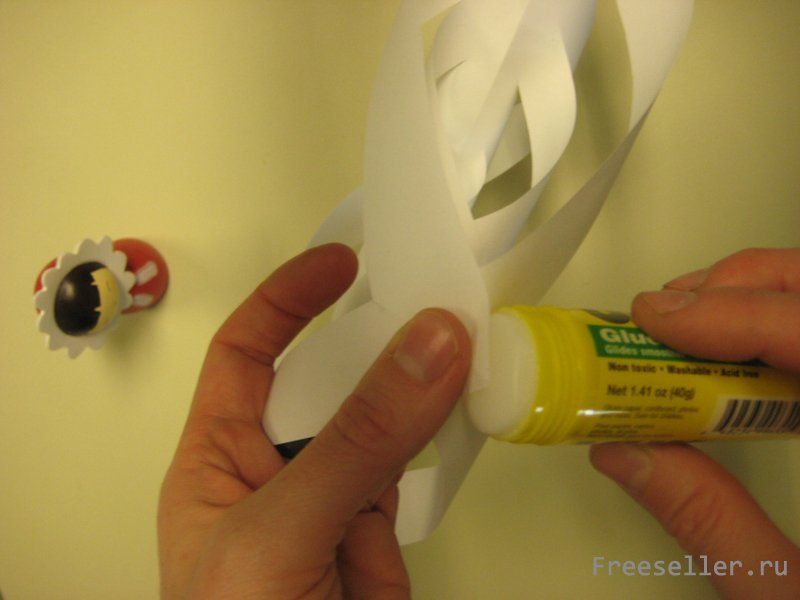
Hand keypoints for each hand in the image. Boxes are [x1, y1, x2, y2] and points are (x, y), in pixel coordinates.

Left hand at [158, 244, 470, 598]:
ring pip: (380, 425)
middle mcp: (274, 471)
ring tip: (455, 346)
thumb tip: (423, 347)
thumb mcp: (282, 531)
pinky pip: (409, 474)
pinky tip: (450, 428)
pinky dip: (433, 450)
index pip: (247, 354)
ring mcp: (329, 503)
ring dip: (414, 393)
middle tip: (428, 301)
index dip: (289, 301)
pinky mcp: (373, 538)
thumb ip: (356, 443)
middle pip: (327, 382)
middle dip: (373, 346)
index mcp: (219, 459)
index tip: (342, 262)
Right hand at [590, 248, 799, 598]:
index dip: (741, 312)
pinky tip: (729, 353)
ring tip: (684, 324)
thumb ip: (713, 523)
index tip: (656, 318)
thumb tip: (621, 453)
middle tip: (664, 313)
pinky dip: (775, 329)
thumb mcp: (791, 597)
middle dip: (745, 287)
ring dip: (756, 299)